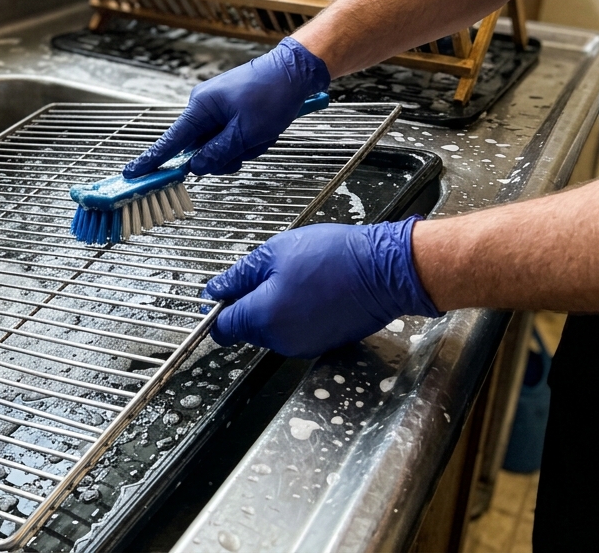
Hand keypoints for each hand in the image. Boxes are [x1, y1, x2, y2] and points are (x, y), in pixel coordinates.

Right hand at [124, 36, 329, 177]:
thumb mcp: (246, 132)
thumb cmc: (272, 94)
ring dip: (240, 148)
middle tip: (247, 148)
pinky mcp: (231, 110)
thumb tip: (196, 167)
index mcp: (200, 107)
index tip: (133, 173)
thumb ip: (218, 153)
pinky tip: (263, 130)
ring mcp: (217, 108)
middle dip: (224, 156)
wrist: (295, 70)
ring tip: (261, 134)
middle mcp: (204, 107)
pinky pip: (230, 136)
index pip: (171, 140)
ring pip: (218, 145)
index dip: (153, 159)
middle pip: (199, 148)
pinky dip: (247, 140)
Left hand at [204, 217, 439, 358]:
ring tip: (297, 277)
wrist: (384, 270)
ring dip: (274, 307)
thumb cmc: (332, 256)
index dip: (219, 307)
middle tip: (271, 271)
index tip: (224, 291)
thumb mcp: (275, 252)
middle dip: (250, 303)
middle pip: (247, 327)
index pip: (223, 326)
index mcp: (263, 317)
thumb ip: (240, 275)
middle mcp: (280, 340)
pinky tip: (313, 291)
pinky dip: (296, 315)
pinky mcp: (322, 345)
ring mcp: (303, 346)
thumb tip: (215, 290)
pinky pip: (295, 332)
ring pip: (271, 330)